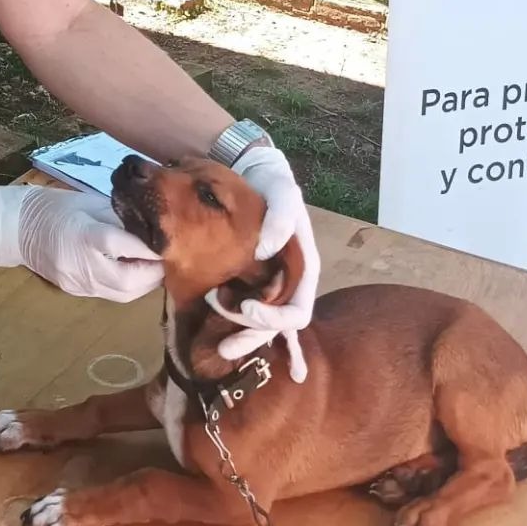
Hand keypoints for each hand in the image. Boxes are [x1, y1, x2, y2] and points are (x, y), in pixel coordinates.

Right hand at [0, 184, 162, 303]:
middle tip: (169, 257)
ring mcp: (79, 284)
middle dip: (154, 272)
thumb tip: (151, 231)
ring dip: (144, 283)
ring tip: (155, 266)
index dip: (153, 248)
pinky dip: (128, 286)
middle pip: (131, 281)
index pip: (129, 247)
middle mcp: (84, 266)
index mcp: (86, 236)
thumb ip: (120, 219)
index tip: (173, 242)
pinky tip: (134, 272)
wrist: (17, 227)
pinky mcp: (76, 292)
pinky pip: (110, 294)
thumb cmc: (55, 207)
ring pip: (124, 294)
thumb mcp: (90, 203)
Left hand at [211, 145, 319, 381]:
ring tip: (221, 351)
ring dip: (244, 339)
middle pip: (278, 326)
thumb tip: (265, 250)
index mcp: (305, 270)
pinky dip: (244, 331)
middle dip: (253, 338)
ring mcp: (271, 283)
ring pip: (262, 324)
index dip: (274, 318)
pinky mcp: (250, 278)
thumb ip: (280, 219)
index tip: (246, 308)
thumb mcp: (283, 194)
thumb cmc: (274, 185)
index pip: (297, 312)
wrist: (255, 173)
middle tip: (224, 347)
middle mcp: (290, 282)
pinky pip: (249, 309)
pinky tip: (228, 351)